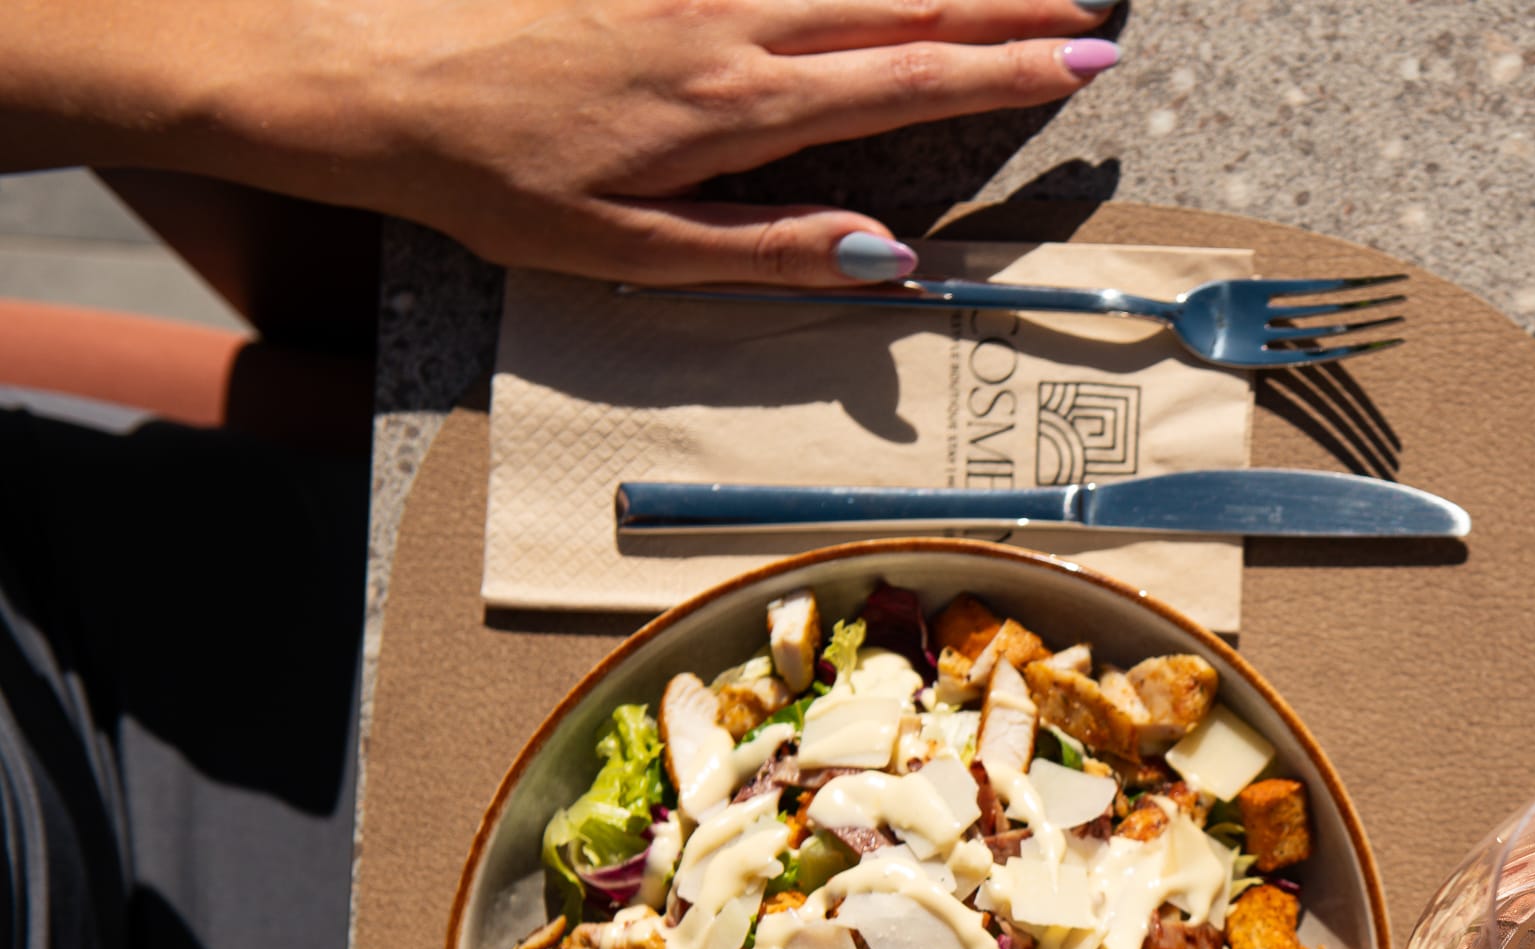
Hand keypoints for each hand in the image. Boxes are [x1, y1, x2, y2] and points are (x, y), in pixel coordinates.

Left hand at [103, 0, 1122, 283]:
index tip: (1085, 63)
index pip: (907, 79)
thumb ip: (769, 252)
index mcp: (739, 108)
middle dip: (1007, 5)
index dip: (1007, 74)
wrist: (363, 70)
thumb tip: (888, 259)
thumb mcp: (630, 251)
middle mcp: (730, 22)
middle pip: (900, 4)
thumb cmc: (490, 175)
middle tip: (1091, 6)